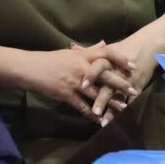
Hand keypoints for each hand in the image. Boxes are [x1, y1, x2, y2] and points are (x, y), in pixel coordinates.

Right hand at [20, 42, 134, 123]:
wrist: (31, 68)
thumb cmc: (51, 60)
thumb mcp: (71, 53)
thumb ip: (89, 49)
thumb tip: (104, 43)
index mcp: (82, 55)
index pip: (106, 53)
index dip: (120, 59)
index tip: (132, 66)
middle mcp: (81, 67)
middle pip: (105, 74)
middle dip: (120, 83)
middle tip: (133, 90)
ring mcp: (74, 82)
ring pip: (96, 93)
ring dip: (110, 102)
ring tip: (123, 108)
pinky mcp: (67, 94)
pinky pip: (82, 106)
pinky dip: (92, 114)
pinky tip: (101, 120)